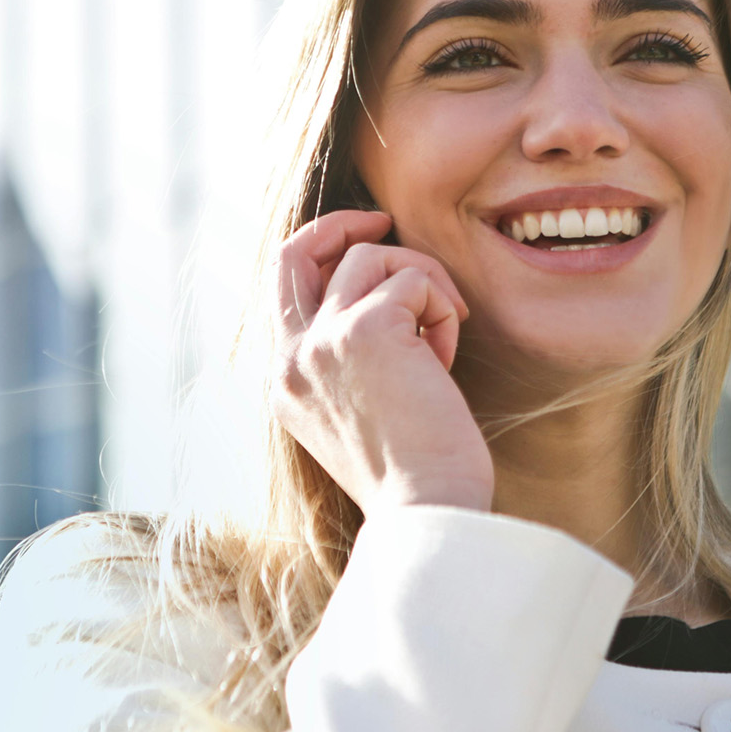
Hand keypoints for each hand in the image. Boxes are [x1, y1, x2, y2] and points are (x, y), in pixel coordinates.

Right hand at [270, 210, 493, 516]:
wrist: (428, 511)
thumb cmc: (415, 474)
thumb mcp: (360, 413)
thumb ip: (349, 359)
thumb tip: (384, 299)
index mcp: (285, 383)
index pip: (283, 288)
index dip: (322, 252)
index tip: (366, 243)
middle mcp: (291, 359)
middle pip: (296, 251)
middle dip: (341, 224)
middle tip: (385, 221)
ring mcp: (322, 341)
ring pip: (372, 257)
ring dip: (422, 283)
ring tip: (443, 336)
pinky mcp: (366, 329)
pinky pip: (414, 280)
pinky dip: (442, 308)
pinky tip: (447, 358)